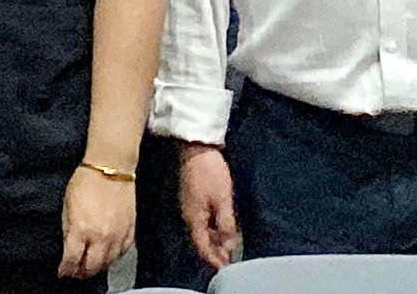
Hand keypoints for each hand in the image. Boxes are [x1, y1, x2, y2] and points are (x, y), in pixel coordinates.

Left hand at [58, 162, 132, 281]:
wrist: (111, 166)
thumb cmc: (86, 181)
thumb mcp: (67, 204)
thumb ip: (67, 229)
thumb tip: (68, 246)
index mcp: (81, 229)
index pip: (72, 260)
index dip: (66, 269)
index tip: (63, 271)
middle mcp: (101, 236)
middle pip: (91, 267)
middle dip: (81, 273)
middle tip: (76, 272)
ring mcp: (117, 234)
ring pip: (108, 263)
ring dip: (98, 267)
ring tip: (91, 265)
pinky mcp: (130, 229)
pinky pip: (123, 252)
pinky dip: (114, 257)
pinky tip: (108, 256)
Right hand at [180, 143, 239, 273]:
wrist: (196, 147)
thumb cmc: (210, 173)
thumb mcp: (223, 200)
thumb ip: (226, 225)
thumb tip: (228, 247)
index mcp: (194, 219)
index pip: (202, 248)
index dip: (214, 260)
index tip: (225, 269)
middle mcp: (188, 216)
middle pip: (200, 242)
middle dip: (214, 253)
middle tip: (228, 262)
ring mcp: (189, 207)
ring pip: (201, 232)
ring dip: (213, 242)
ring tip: (227, 248)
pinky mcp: (192, 199)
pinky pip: (201, 222)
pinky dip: (211, 230)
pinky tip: (221, 229)